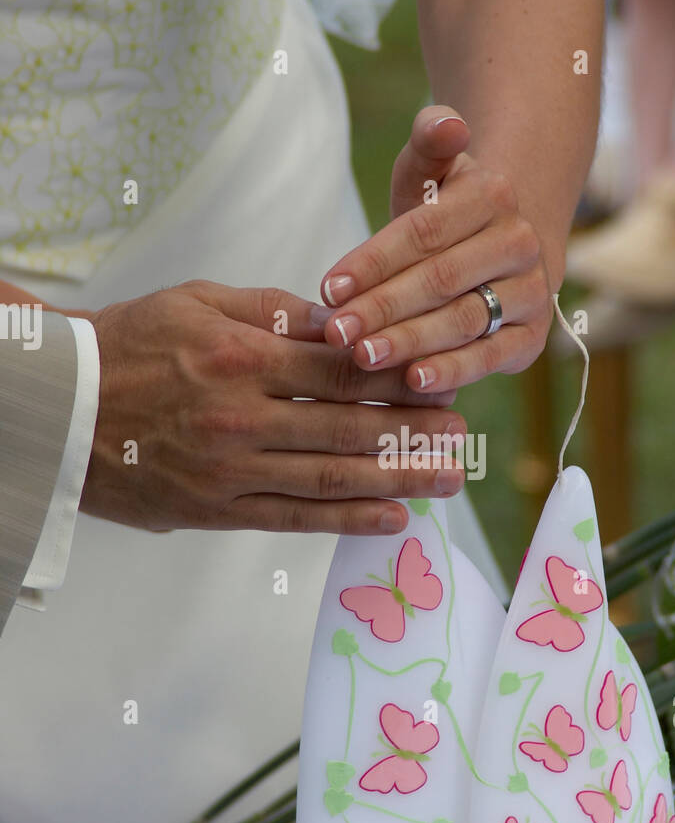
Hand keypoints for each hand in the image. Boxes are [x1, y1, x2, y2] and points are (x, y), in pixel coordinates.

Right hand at [78, 280, 465, 535]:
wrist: (60, 409)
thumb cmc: (132, 343)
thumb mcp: (199, 302)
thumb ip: (277, 312)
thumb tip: (346, 323)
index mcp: (243, 358)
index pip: (343, 371)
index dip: (400, 379)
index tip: (444, 381)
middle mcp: (242, 418)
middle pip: (349, 428)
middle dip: (414, 433)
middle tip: (464, 437)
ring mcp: (230, 471)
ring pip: (331, 478)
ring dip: (398, 480)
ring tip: (449, 480)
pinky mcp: (216, 511)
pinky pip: (293, 518)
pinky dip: (347, 520)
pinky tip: (393, 517)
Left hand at [318, 106, 552, 393]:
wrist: (500, 245)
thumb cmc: (443, 210)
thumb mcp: (430, 170)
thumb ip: (431, 142)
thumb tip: (448, 121)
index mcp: (494, 196)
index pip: (424, 232)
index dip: (373, 261)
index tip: (327, 288)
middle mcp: (520, 244)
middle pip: (440, 279)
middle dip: (382, 308)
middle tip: (335, 333)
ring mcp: (532, 293)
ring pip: (463, 320)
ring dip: (410, 342)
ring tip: (363, 358)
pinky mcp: (531, 338)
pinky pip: (491, 357)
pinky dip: (455, 371)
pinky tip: (415, 383)